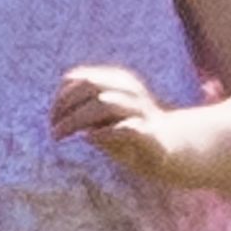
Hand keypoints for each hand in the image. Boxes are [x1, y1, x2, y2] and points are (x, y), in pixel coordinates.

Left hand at [51, 65, 194, 185]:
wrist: (177, 153)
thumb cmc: (135, 137)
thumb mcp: (106, 121)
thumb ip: (86, 112)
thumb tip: (59, 114)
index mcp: (120, 82)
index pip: (82, 78)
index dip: (61, 96)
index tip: (53, 118)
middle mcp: (131, 91)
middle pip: (89, 85)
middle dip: (64, 106)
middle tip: (53, 130)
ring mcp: (142, 112)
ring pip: (103, 103)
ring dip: (76, 120)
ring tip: (60, 135)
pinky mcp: (151, 135)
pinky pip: (126, 128)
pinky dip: (104, 133)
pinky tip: (89, 139)